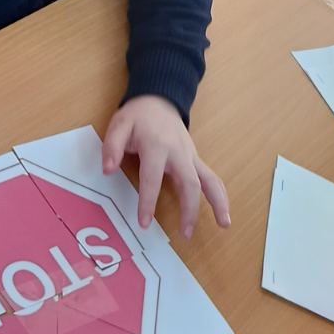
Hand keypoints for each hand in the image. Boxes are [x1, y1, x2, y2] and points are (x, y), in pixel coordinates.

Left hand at [102, 96, 230, 238]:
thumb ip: (112, 146)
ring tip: (224, 225)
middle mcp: (179, 153)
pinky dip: (220, 196)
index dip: (148, 202)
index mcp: (156, 146)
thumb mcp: (119, 124)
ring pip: (210, 180)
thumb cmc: (138, 116)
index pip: (153, 178)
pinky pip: (212, 178)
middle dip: (190, 210)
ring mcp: (191, 156)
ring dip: (218, 203)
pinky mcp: (196, 160)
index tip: (144, 223)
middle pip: (190, 183)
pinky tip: (223, 213)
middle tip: (185, 234)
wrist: (160, 99)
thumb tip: (108, 170)